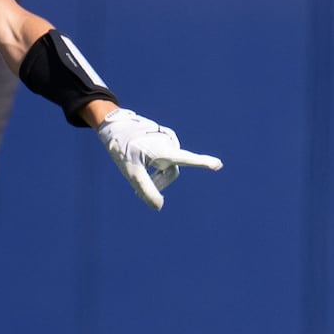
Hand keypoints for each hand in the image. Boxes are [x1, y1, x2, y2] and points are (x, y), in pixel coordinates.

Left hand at [96, 108, 221, 209]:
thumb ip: (145, 189)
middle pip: (171, 173)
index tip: (218, 164)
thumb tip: (159, 207)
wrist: (115, 126)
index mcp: (163, 150)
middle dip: (157, 183)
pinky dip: (156, 165)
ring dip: (156, 174)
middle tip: (135, 192)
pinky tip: (142, 161)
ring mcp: (168, 140)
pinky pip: (165, 158)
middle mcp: (169, 144)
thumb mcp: (131, 172)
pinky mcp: (164, 139)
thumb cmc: (122, 148)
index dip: (203, 163)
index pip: (186, 159)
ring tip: (136, 170)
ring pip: (167, 166)